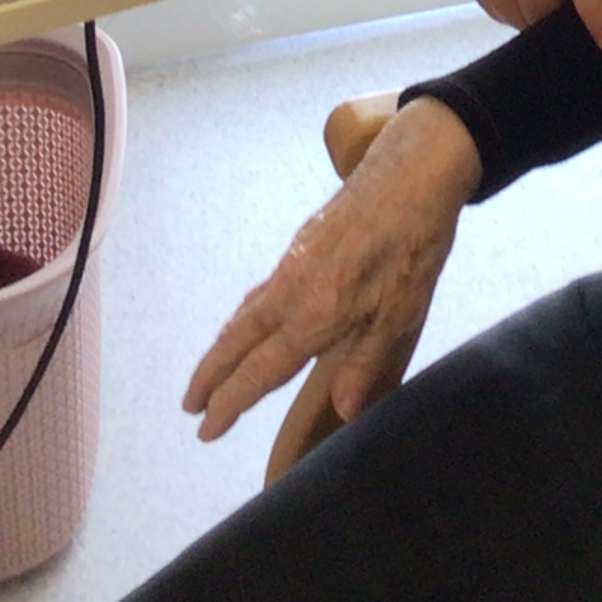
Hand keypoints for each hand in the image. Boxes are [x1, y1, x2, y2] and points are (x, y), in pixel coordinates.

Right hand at [183, 98, 480, 441]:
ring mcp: (293, 265)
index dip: (231, 402)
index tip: (206, 429)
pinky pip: (259, 293)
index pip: (261, 369)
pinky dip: (242, 318)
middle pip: (237, 341)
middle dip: (210, 375)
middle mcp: (292, 291)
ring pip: (245, 314)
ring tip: (207, 372)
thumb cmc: (414, 245)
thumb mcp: (402, 312)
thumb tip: (342, 411)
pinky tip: (247, 322)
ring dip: (221, 347)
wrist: (411, 172)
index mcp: (316, 314)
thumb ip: (367, 362)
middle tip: (188, 404)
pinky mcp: (301, 245)